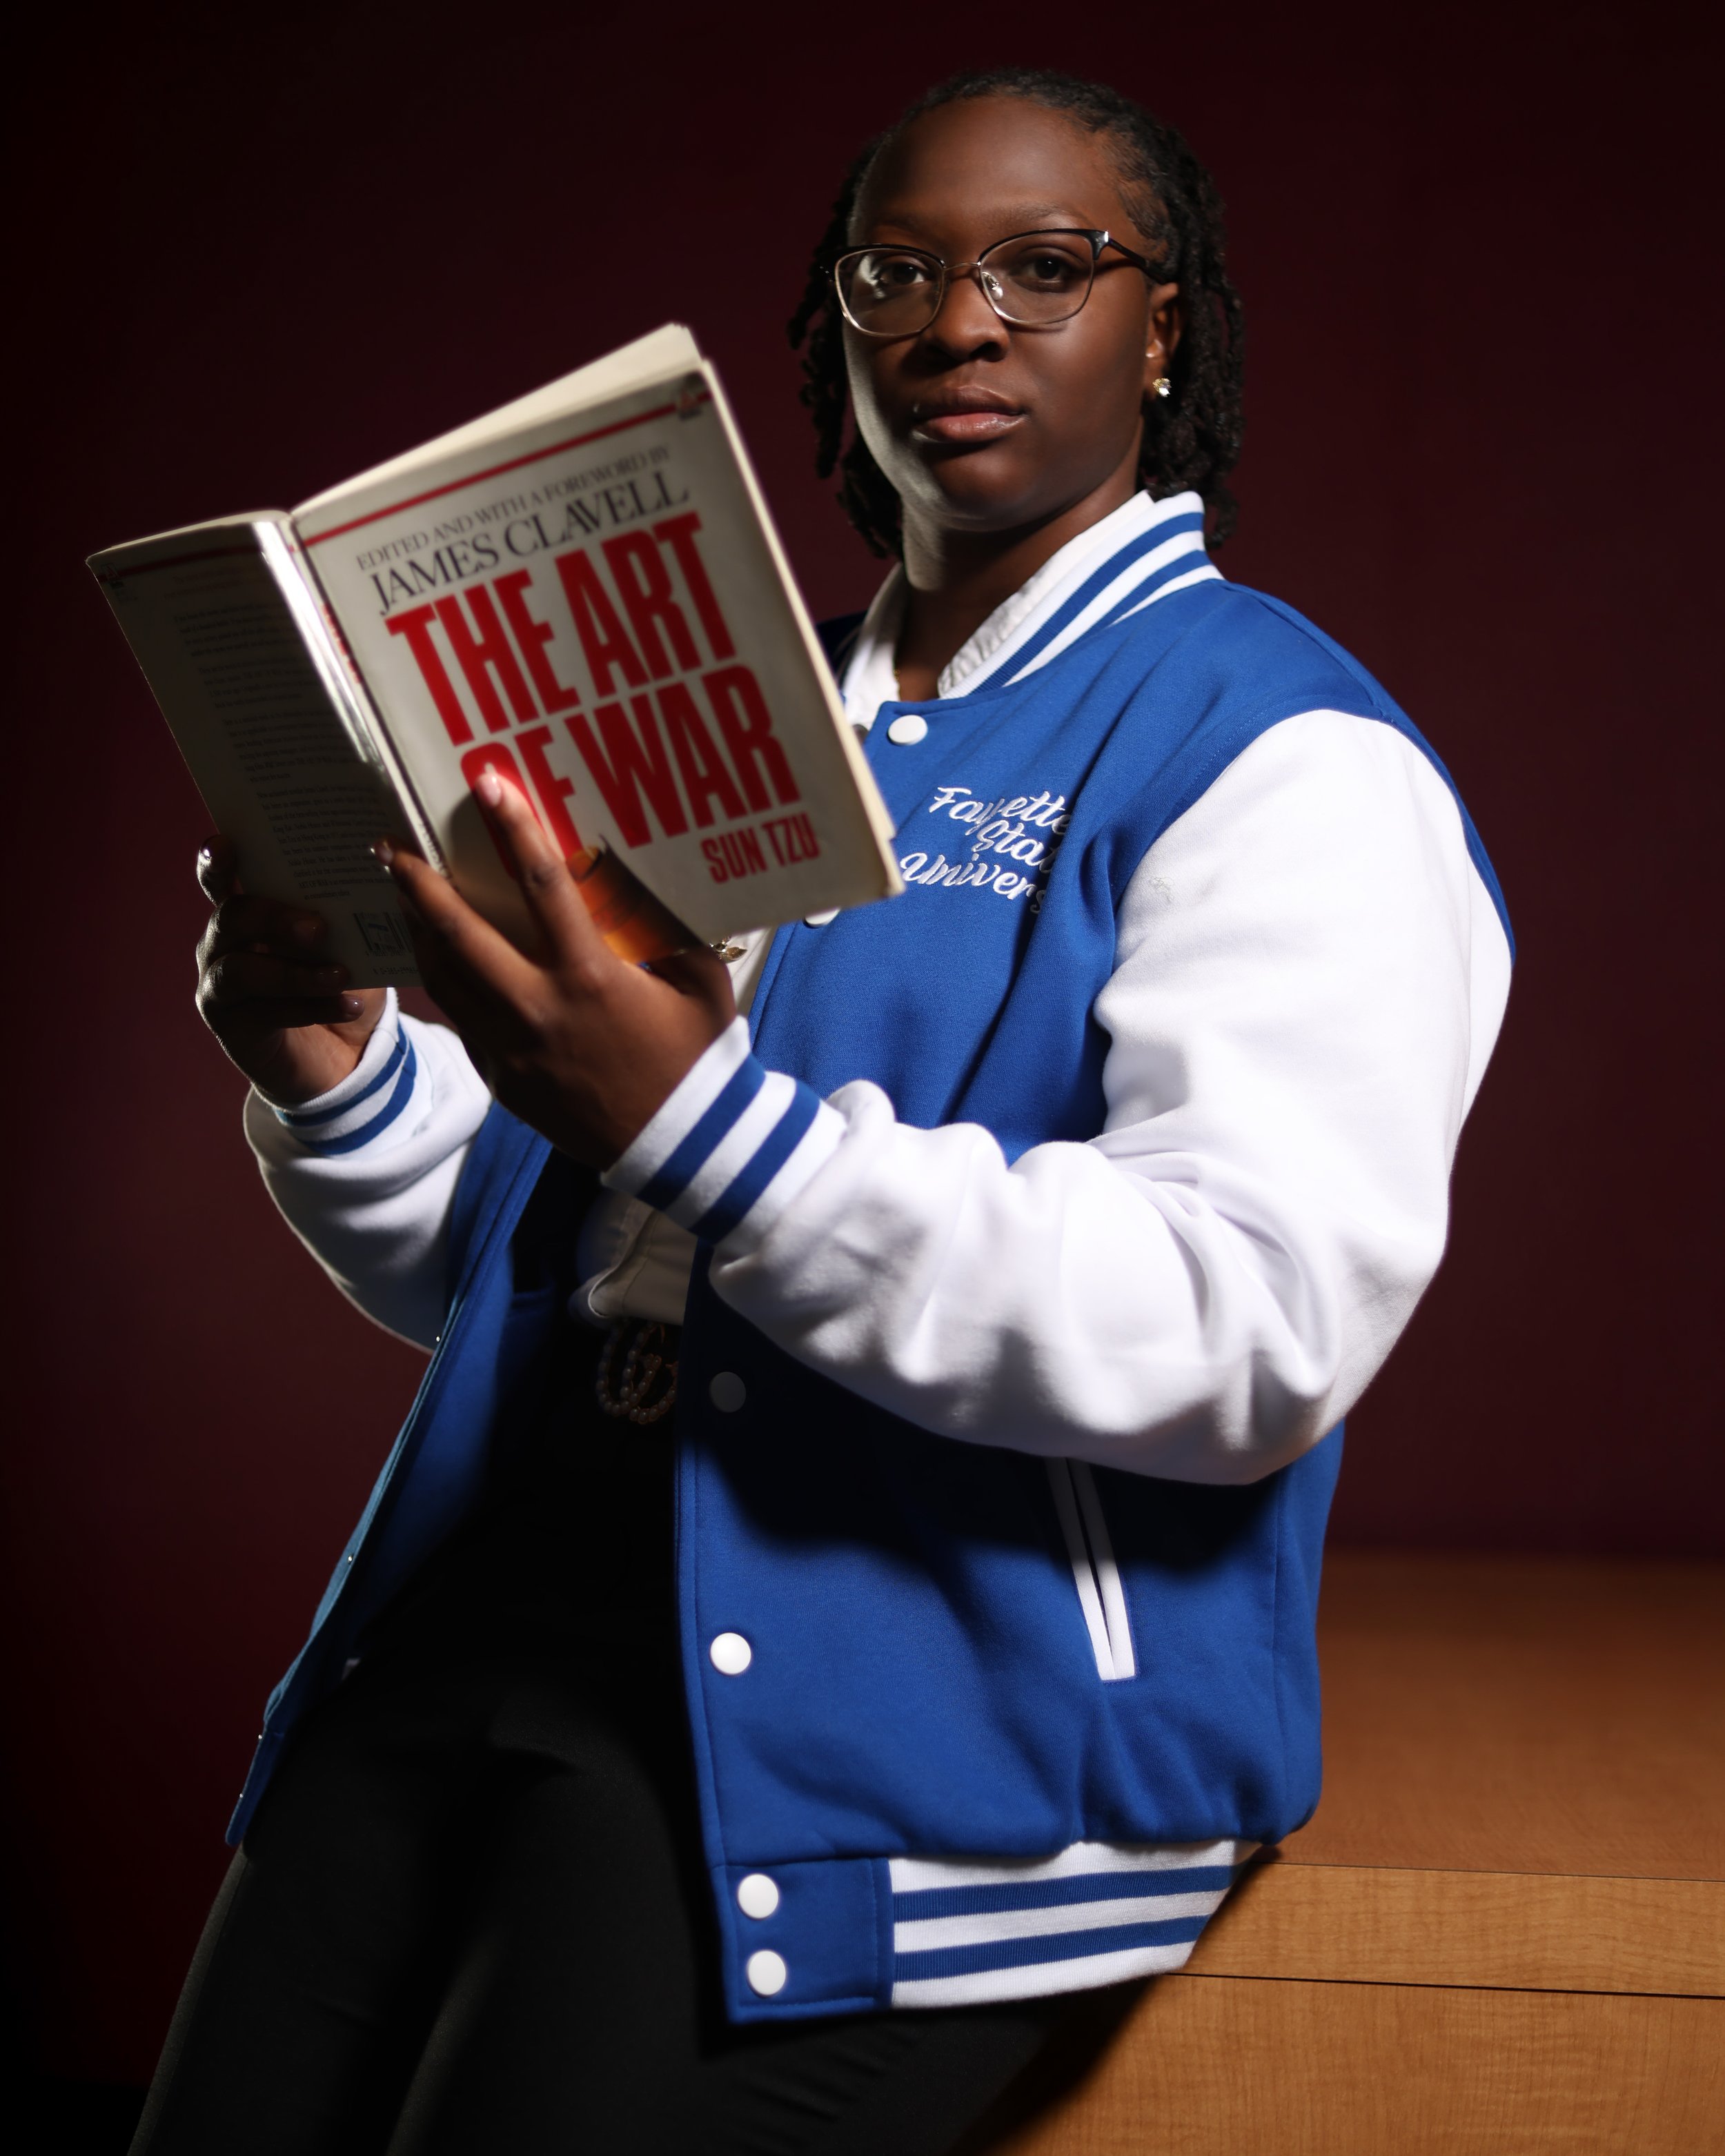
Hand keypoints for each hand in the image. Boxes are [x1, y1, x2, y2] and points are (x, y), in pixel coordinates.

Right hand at [194, 837, 386, 1102]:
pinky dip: (311, 1007)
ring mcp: (219, 983)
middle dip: (275, 918)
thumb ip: (346, 914)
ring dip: (296, 972)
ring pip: (243, 969)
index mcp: (248, 909)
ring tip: (342, 975)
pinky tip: (350, 1006)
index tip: (227, 845)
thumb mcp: (352, 943)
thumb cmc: (345, 980)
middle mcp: (222, 942)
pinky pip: (265, 1011)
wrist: (348, 1052)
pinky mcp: (231, 1023)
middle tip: (320, 928)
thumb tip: (375, 879)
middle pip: (233, 917)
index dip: (218, 862)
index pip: (222, 878)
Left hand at [378, 771, 733, 1167]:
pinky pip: (466, 1023)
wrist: (681, 1146)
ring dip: (420, 933)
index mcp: (589, 977)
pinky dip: (451, 988)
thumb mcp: (699, 983)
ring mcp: (513, 1050)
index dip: (513, 830)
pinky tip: (446, 965)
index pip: (542, 887)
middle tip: (390, 846)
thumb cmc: (698, 1058)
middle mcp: (538, 1009)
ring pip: (446, 981)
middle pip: (459, 934)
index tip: (487, 785)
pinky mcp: (504, 1081)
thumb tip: (640, 881)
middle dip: (419, 885)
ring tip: (403, 898)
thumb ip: (667, 930)